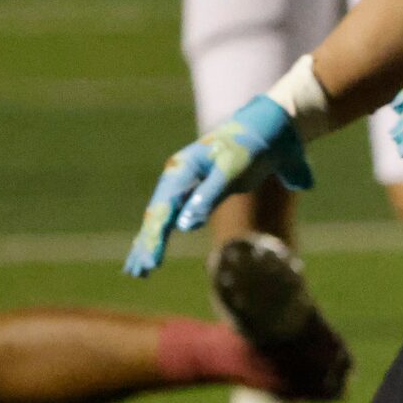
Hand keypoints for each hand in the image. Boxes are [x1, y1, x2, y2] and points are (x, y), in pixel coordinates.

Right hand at [124, 95, 315, 276]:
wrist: (265, 130)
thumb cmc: (249, 148)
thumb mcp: (233, 170)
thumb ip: (210, 194)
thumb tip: (184, 225)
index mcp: (182, 170)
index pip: (163, 210)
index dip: (156, 237)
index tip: (152, 262)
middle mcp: (177, 177)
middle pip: (156, 216)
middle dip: (147, 244)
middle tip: (140, 272)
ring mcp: (183, 185)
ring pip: (160, 219)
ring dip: (148, 244)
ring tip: (137, 271)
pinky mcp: (194, 192)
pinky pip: (171, 218)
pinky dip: (161, 237)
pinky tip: (152, 255)